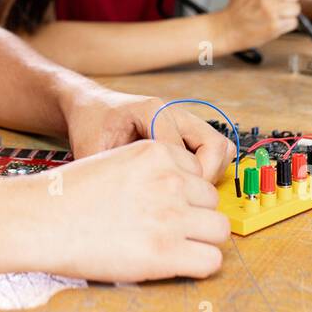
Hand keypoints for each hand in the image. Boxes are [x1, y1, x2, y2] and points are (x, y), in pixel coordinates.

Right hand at [30, 138, 230, 282]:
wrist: (41, 219)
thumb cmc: (68, 194)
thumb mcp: (114, 161)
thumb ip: (148, 171)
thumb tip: (173, 194)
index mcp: (156, 153)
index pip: (199, 172)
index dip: (185, 193)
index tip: (170, 206)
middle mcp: (169, 180)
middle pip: (212, 200)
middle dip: (195, 215)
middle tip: (169, 229)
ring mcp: (171, 216)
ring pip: (219, 229)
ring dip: (201, 239)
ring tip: (174, 246)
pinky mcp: (166, 252)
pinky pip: (211, 260)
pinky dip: (199, 264)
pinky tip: (178, 264)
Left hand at [61, 88, 235, 182]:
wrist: (91, 106)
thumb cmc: (90, 124)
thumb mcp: (91, 147)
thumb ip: (108, 172)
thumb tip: (122, 206)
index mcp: (151, 110)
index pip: (181, 150)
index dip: (178, 179)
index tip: (164, 199)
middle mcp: (173, 112)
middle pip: (215, 144)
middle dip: (206, 176)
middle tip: (184, 197)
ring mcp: (184, 120)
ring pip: (220, 146)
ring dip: (212, 172)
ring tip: (185, 191)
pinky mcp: (187, 130)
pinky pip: (213, 149)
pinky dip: (208, 167)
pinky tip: (184, 182)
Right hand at [216, 0, 300, 51]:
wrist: (228, 29)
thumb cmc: (237, 8)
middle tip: (279, 2)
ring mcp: (270, 11)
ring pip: (296, 8)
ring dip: (288, 12)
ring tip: (276, 14)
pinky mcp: (274, 26)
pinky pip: (293, 22)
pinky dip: (287, 24)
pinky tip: (275, 22)